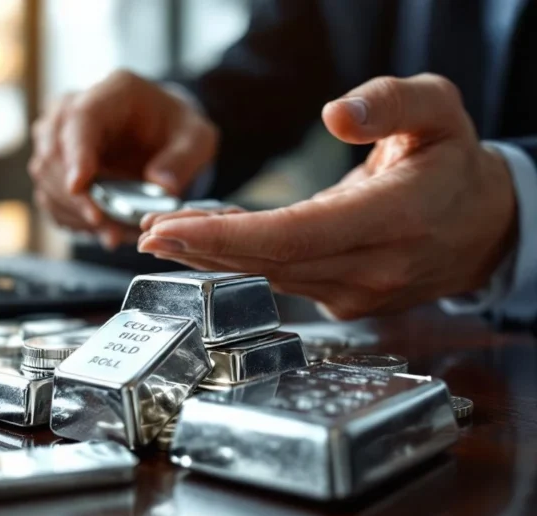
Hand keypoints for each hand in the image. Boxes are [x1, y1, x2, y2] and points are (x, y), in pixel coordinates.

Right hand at [28, 71, 217, 248]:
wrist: (161, 134)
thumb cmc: (177, 131)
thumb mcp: (197, 138)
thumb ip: (183, 159)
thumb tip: (160, 185)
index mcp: (111, 94)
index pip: (80, 120)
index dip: (76, 154)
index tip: (79, 185)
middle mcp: (73, 110)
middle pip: (54, 153)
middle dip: (78, 197)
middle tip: (109, 228)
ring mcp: (57, 138)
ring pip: (46, 179)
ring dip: (77, 213)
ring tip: (113, 233)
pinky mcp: (54, 167)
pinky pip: (50, 197)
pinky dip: (73, 219)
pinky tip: (101, 229)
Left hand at [138, 74, 516, 318]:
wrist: (481, 227)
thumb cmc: (454, 165)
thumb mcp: (438, 111)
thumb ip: (390, 103)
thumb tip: (335, 114)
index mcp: (394, 218)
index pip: (294, 236)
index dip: (228, 235)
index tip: (172, 226)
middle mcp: (372, 267)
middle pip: (269, 263)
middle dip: (201, 249)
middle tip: (147, 233)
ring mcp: (358, 293)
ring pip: (270, 277)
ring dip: (213, 258)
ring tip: (166, 235)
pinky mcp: (345, 300)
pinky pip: (283, 281)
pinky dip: (241, 264)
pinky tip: (208, 247)